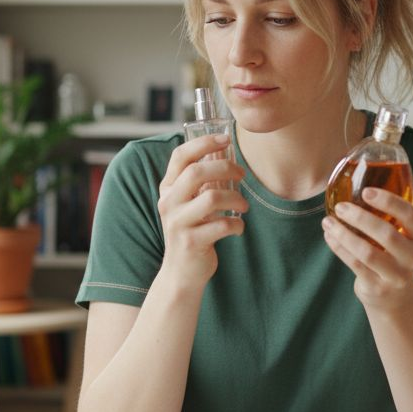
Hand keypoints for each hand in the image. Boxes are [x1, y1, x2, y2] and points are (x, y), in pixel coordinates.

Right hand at [156, 133, 247, 285]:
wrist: (181, 273)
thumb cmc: (191, 232)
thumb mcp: (188, 204)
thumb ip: (199, 182)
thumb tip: (223, 152)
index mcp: (168, 189)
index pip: (180, 156)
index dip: (203, 143)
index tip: (225, 139)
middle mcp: (168, 203)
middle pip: (196, 173)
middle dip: (226, 168)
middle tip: (242, 174)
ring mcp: (178, 223)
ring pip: (212, 198)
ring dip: (236, 198)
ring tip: (244, 205)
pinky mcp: (191, 242)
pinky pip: (222, 225)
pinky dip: (236, 224)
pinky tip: (238, 227)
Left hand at [322, 187, 412, 309]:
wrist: (394, 297)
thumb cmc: (392, 255)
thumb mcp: (400, 236)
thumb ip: (387, 216)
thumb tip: (354, 181)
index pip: (410, 215)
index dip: (389, 202)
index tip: (366, 191)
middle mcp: (412, 256)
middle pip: (387, 234)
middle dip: (361, 218)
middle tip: (341, 207)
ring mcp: (396, 275)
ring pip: (367, 253)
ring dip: (344, 235)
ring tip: (328, 221)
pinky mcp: (377, 287)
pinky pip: (355, 264)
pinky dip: (339, 248)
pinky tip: (329, 235)